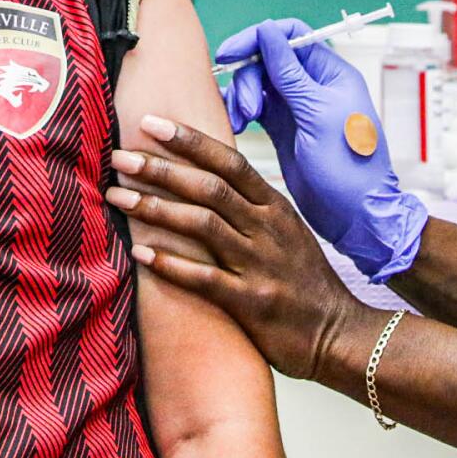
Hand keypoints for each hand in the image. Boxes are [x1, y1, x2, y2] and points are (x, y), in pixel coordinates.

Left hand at [104, 115, 377, 379]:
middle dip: (161, 168)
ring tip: (117, 196)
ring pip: (203, 225)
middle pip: (209, 187)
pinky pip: (205, 279)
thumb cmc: (303, 282)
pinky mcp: (252, 303)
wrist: (339, 335)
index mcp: (274, 207)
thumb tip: (202, 176)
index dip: (189, 140)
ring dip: (156, 208)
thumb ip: (248, 206)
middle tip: (120, 156)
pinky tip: (140, 254)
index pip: (229, 162)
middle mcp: (267, 229)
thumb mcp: (284, 232)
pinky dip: (171, 264)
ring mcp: (260, 265)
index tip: (150, 122)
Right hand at [216, 19, 427, 280]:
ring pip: (257, 84)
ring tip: (241, 122)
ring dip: (242, 97)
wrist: (355, 215)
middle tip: (245, 108)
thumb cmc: (349, 168)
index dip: (259, 38)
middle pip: (268, 60)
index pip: (291, 36)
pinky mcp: (282, 129)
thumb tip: (269, 32)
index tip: (232, 52)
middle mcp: (313, 86)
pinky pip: (254, 108)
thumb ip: (290, 73)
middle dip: (249, 78)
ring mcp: (296, 107)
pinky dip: (241, 112)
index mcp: (331, 74)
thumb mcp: (317, 115)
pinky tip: (237, 125)